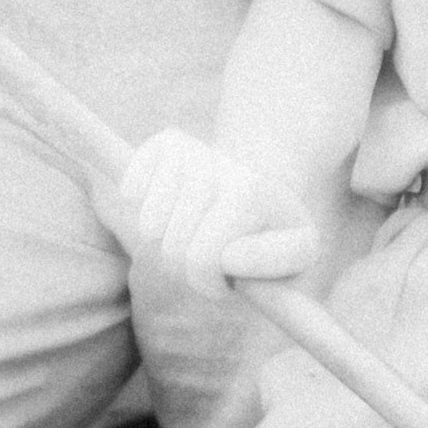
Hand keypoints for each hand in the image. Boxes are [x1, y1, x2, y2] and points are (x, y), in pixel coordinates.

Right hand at [117, 129, 317, 293]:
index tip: (229, 282)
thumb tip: (239, 264)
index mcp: (255, 195)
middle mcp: (226, 167)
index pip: (203, 260)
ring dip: (164, 244)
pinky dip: (138, 206)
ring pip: (149, 226)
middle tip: (209, 263)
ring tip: (192, 237)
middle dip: (186, 270)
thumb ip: (279, 274)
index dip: (210, 285)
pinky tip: (164, 209)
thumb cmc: (274, 237)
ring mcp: (196, 151)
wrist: (261, 190)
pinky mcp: (169, 142)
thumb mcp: (295, 260)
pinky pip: (132, 187)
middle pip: (174, 248)